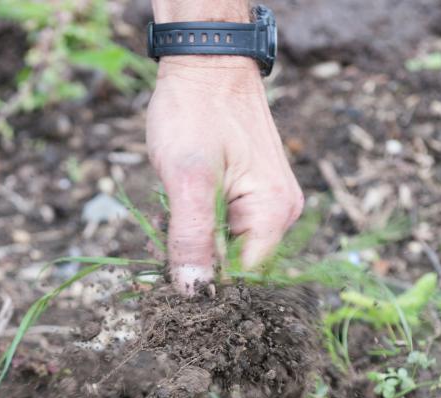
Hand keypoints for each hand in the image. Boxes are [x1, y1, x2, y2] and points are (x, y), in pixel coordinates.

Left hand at [146, 57, 303, 294]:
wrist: (205, 62)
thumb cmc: (197, 111)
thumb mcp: (188, 180)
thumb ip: (191, 238)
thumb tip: (194, 291)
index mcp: (273, 213)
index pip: (243, 277)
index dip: (206, 281)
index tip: (170, 271)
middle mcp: (280, 214)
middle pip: (235, 264)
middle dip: (196, 259)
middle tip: (160, 241)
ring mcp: (268, 203)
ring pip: (226, 247)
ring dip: (193, 241)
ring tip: (166, 218)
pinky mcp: (251, 194)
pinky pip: (224, 227)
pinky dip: (198, 224)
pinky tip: (177, 209)